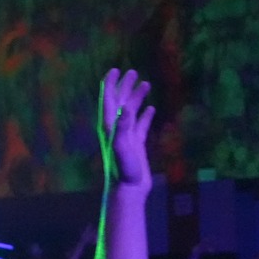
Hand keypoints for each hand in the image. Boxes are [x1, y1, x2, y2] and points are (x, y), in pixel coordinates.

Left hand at [98, 68, 155, 189]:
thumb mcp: (122, 146)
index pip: (108, 100)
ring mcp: (126, 135)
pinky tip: (151, 108)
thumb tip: (125, 108)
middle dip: (124, 86)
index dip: (110, 85)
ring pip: (131, 111)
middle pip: (119, 102)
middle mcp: (116, 128)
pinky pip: (141, 125)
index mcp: (109, 126)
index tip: (115, 70)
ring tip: (145, 84)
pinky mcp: (136, 143)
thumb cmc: (124, 168)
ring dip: (136, 97)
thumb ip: (123, 127)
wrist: (129, 188)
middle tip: (132, 72)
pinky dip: (145, 115)